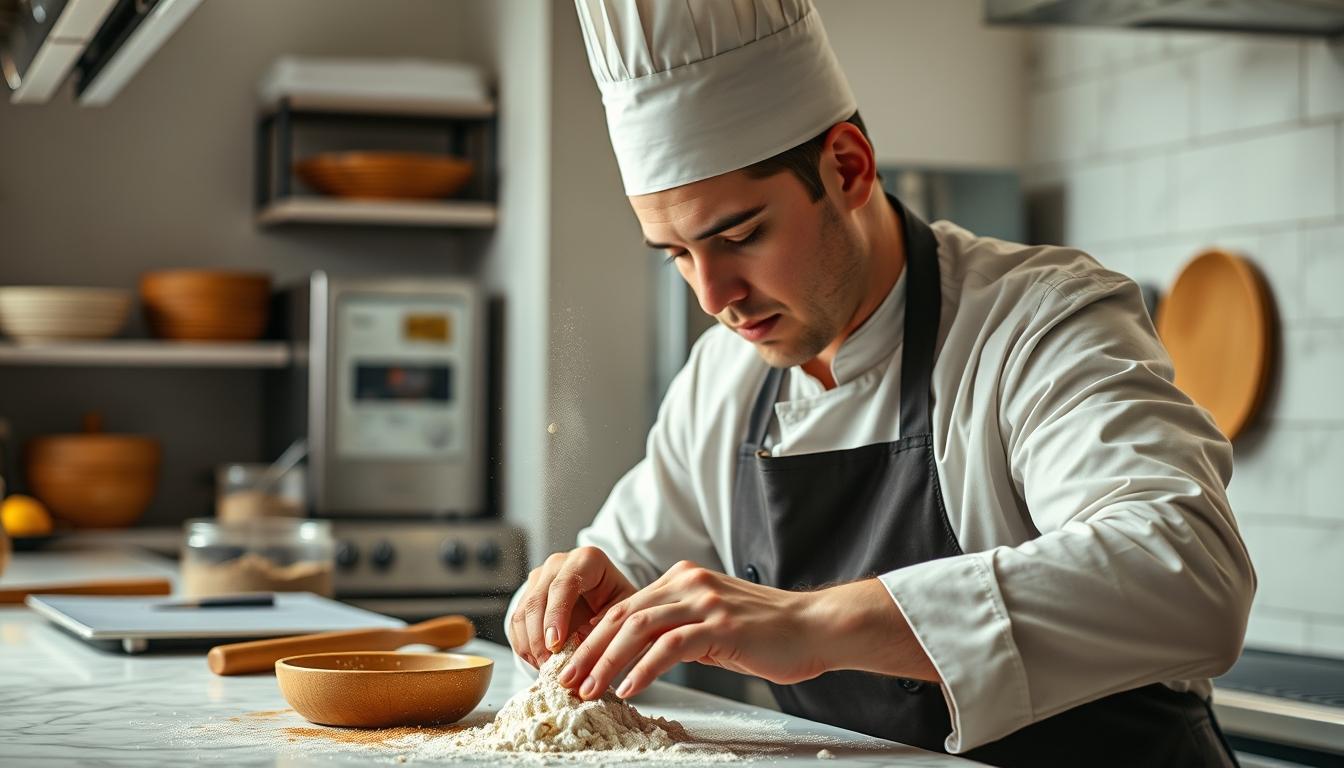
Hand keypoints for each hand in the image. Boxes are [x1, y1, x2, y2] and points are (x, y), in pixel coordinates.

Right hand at [509, 546, 635, 667]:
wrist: (606, 596)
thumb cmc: (618, 602)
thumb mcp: (623, 611)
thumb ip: (605, 625)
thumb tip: (580, 650)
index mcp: (587, 560)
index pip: (565, 584)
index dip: (556, 615)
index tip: (555, 644)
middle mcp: (558, 564)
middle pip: (538, 599)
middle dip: (539, 636)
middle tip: (548, 665)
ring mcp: (539, 577)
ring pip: (522, 612)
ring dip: (530, 644)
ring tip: (545, 668)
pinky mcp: (527, 594)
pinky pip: (516, 622)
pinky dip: (523, 645)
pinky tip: (537, 662)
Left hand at [559, 563, 940, 699]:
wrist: (815, 627)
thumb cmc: (769, 633)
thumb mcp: (714, 622)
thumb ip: (680, 629)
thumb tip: (642, 655)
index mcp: (683, 579)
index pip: (625, 607)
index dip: (593, 637)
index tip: (572, 665)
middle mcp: (689, 583)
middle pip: (623, 615)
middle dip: (588, 649)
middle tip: (567, 680)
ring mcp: (705, 602)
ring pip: (639, 628)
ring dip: (607, 660)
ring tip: (589, 688)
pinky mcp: (721, 624)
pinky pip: (671, 646)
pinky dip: (644, 668)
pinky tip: (630, 688)